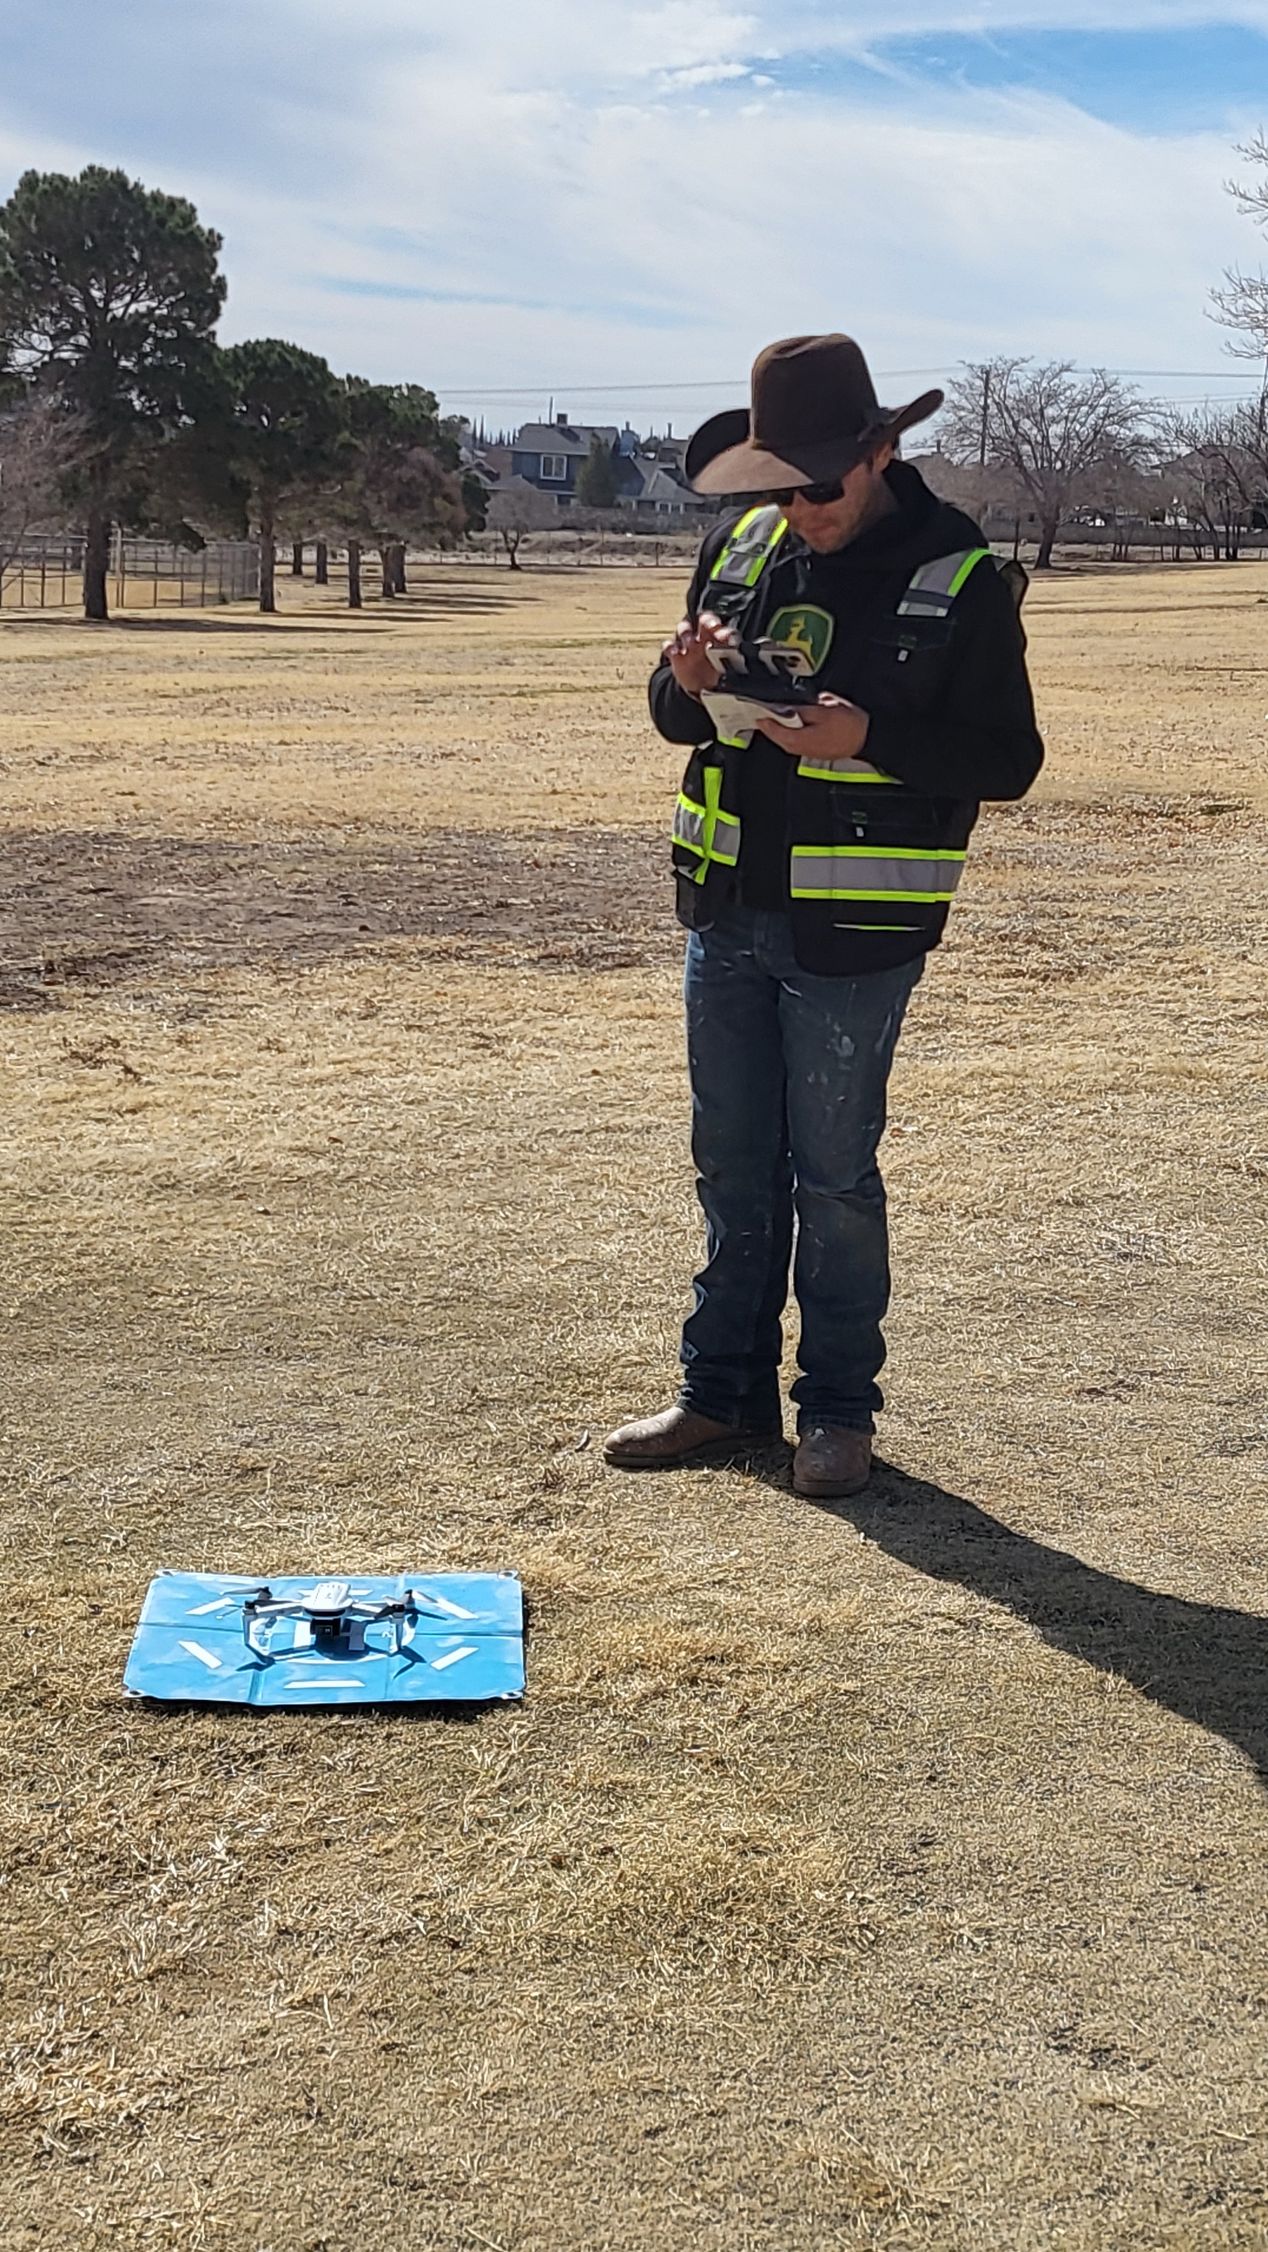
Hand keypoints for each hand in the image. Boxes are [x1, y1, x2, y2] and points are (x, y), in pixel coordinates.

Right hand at [662, 610, 737, 699]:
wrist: (706, 691)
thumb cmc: (724, 677)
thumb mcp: (735, 671)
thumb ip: (743, 664)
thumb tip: (763, 662)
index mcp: (723, 640)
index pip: (724, 629)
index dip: (725, 631)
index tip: (726, 637)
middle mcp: (706, 638)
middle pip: (705, 621)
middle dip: (707, 622)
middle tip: (710, 627)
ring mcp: (691, 646)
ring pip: (685, 630)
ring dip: (686, 633)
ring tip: (690, 642)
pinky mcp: (677, 656)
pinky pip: (670, 647)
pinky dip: (671, 648)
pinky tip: (676, 653)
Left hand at [754, 692, 871, 760]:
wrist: (866, 737)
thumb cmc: (849, 726)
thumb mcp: (823, 708)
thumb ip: (802, 708)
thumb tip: (788, 706)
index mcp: (798, 739)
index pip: (772, 730)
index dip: (763, 718)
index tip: (756, 711)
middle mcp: (800, 749)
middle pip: (777, 737)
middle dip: (770, 724)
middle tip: (764, 713)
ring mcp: (807, 751)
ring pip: (786, 739)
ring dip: (781, 729)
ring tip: (778, 716)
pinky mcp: (815, 750)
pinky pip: (797, 740)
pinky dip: (792, 732)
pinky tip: (796, 723)